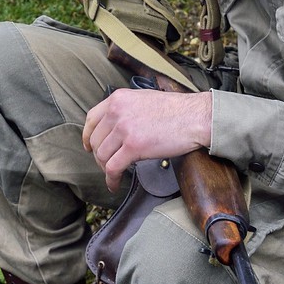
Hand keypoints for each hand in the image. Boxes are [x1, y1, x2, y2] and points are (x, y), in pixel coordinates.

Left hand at [82, 88, 211, 191]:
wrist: (195, 116)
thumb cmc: (176, 110)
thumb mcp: (143, 99)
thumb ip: (126, 109)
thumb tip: (115, 127)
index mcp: (118, 98)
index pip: (92, 119)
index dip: (88, 136)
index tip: (90, 147)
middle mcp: (117, 111)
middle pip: (96, 140)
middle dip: (99, 156)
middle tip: (108, 165)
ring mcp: (124, 129)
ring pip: (102, 155)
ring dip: (106, 169)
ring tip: (114, 175)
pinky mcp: (133, 146)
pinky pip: (113, 168)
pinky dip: (111, 179)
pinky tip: (114, 184)